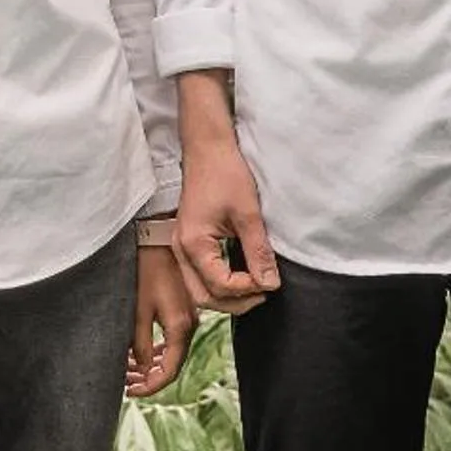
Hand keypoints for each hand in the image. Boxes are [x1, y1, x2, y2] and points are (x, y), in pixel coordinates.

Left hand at [126, 244, 196, 397]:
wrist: (156, 239)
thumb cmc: (144, 270)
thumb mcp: (137, 310)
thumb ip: (140, 343)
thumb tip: (143, 370)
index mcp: (180, 327)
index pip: (170, 371)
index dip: (150, 387)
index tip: (130, 392)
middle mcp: (188, 325)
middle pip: (171, 364)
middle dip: (147, 377)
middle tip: (123, 382)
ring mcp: (187, 317)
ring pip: (170, 352)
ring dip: (149, 364)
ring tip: (125, 369)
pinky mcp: (181, 309)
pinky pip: (170, 339)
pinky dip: (155, 349)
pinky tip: (138, 352)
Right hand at [173, 135, 280, 315]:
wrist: (208, 149)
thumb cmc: (225, 174)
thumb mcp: (248, 215)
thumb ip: (258, 253)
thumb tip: (270, 284)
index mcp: (193, 243)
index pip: (220, 285)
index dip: (248, 289)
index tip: (270, 281)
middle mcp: (180, 249)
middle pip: (204, 297)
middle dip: (236, 302)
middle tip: (264, 293)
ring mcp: (181, 246)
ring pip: (199, 289)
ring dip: (227, 296)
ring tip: (256, 287)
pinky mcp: (188, 241)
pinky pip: (200, 275)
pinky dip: (220, 283)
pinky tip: (242, 275)